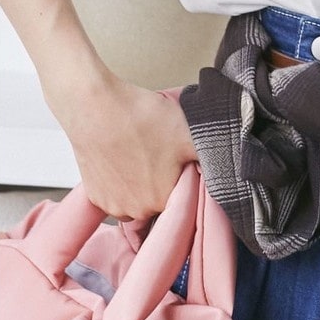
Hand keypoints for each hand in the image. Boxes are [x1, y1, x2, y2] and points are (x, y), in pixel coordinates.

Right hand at [44, 67, 197, 219]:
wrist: (96, 108)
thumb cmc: (142, 120)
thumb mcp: (189, 135)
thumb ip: (211, 156)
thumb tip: (224, 168)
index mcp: (164, 201)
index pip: (185, 197)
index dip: (185, 175)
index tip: (180, 158)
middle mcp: (137, 211)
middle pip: (161, 200)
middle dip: (165, 180)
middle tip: (161, 152)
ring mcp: (113, 205)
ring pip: (138, 199)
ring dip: (142, 183)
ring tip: (143, 153)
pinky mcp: (95, 195)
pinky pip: (117, 194)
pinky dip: (122, 180)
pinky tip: (125, 156)